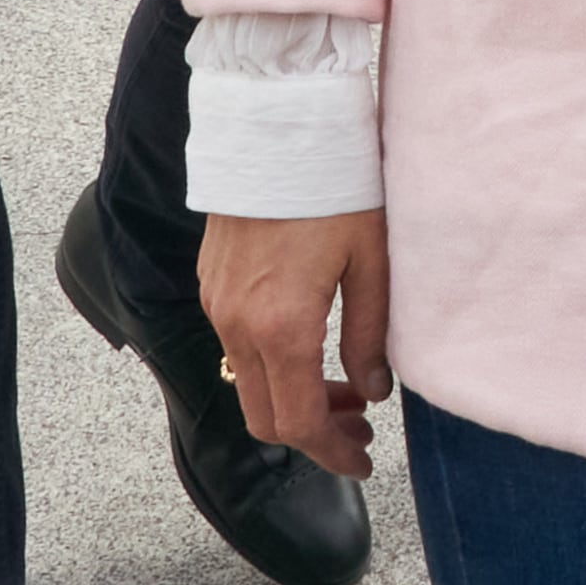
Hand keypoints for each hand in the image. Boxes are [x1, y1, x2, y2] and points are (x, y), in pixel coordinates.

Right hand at [201, 208, 392, 476]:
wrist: (277, 122)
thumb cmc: (335, 184)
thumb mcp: (373, 261)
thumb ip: (372, 335)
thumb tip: (374, 391)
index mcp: (281, 328)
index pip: (300, 423)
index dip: (332, 454)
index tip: (363, 462)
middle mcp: (238, 324)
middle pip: (264, 417)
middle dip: (312, 434)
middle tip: (359, 427)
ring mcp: (218, 303)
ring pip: (247, 382)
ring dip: (291, 397)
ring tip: (344, 385)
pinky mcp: (211, 281)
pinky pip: (234, 346)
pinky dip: (270, 364)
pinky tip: (308, 343)